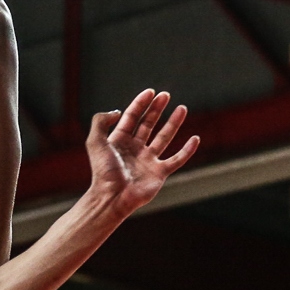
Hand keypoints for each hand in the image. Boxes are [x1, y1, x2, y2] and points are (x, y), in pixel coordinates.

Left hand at [83, 90, 200, 215]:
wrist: (112, 197)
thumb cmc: (102, 172)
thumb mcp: (95, 142)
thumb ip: (101, 121)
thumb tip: (118, 111)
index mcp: (119, 141)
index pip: (132, 117)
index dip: (141, 104)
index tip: (151, 92)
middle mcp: (134, 149)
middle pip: (148, 124)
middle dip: (156, 109)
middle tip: (165, 95)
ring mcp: (148, 161)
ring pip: (164, 138)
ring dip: (173, 123)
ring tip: (182, 108)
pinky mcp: (159, 174)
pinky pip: (176, 160)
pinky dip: (187, 150)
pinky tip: (195, 139)